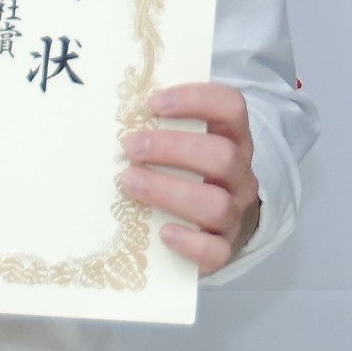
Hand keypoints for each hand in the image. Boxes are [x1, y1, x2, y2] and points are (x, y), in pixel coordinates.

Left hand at [118, 82, 261, 272]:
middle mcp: (240, 175)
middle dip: (173, 148)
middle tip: (131, 146)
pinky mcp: (224, 249)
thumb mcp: (184, 145)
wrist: (211, 225)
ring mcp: (235, 214)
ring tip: (129, 182)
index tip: (153, 102)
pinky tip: (163, 232)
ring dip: (168, 191)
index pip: (231, 107)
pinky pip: (216, 251)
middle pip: (222, 156)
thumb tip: (112, 115)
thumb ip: (162, 127)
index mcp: (233, 139)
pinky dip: (189, 242)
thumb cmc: (187, 173)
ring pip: (216, 204)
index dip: (196, 100)